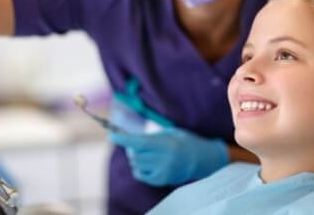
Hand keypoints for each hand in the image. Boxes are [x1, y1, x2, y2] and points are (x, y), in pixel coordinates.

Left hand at [110, 128, 228, 185]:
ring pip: (135, 164)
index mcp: (167, 145)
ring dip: (135, 156)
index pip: (140, 143)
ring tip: (147, 151)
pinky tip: (148, 161)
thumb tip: (130, 139)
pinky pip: (139, 174)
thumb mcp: (170, 133)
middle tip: (135, 141)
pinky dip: (138, 166)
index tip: (112, 134)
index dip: (124, 139)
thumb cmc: (185, 141)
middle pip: (135, 154)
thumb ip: (151, 136)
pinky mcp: (160, 180)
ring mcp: (162, 172)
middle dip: (130, 147)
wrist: (201, 160)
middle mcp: (164, 160)